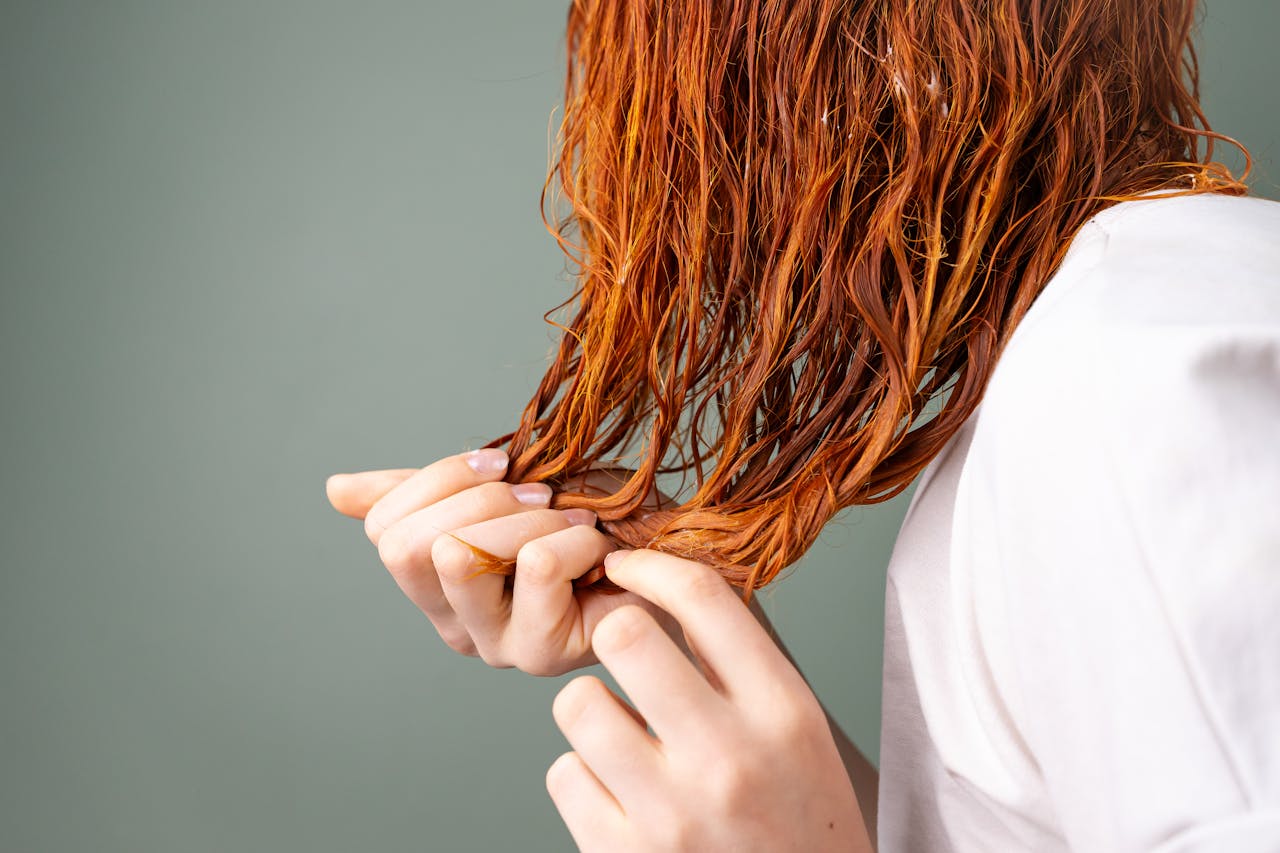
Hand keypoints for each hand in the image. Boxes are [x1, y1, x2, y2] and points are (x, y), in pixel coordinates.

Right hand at [325, 449, 683, 675]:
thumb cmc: (585, 520)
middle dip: (477, 499)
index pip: (384, 528)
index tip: (500, 463)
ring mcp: (495, 645)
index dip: (440, 479)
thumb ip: (422, 492)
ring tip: (572, 522)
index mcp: (432, 582)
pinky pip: (536, 567)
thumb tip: (335, 490)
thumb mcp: (498, 490)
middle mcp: (452, 623)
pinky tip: (601, 551)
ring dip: (527, 519)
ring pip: (463, 555)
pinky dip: (575, 538)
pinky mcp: (543, 654)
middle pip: (408, 547)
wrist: (666, 554)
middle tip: (537, 495)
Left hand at [546, 549, 871, 852]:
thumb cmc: (796, 817)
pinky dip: (583, 777)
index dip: (650, 565)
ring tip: (625, 735)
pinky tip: (619, 793)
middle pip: (624, 636)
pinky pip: (562, 774)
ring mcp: (671, 814)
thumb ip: (740, 662)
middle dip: (614, 633)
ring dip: (593, 711)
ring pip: (577, 703)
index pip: (704, 599)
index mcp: (782, 712)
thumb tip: (664, 584)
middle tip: (625, 654)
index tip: (626, 566)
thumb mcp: (796, 730)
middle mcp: (728, 758)